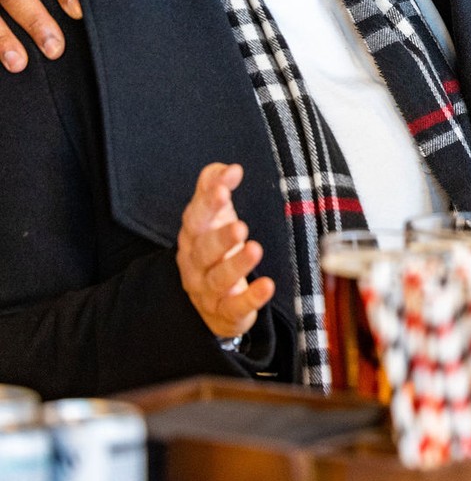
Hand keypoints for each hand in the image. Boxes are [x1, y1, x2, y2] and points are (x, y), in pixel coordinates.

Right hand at [176, 163, 274, 340]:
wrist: (210, 298)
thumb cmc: (215, 248)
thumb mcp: (213, 216)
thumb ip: (214, 187)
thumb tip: (227, 168)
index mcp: (193, 237)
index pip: (195, 218)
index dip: (208, 202)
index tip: (226, 186)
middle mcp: (196, 264)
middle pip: (203, 251)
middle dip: (220, 238)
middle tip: (240, 226)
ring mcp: (208, 291)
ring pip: (218, 279)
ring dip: (236, 265)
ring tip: (255, 249)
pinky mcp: (226, 312)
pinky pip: (236, 306)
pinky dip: (251, 298)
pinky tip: (267, 286)